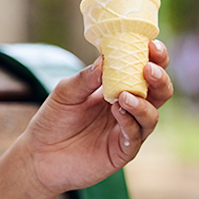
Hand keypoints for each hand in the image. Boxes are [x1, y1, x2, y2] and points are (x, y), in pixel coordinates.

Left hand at [21, 40, 173, 195]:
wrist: (39, 153)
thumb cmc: (54, 119)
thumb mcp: (66, 92)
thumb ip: (86, 77)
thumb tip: (105, 57)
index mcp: (119, 88)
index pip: (145, 70)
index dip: (154, 58)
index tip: (151, 45)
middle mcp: (130, 109)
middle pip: (159, 93)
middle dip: (159, 78)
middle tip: (148, 69)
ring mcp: (127, 131)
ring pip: (151, 116)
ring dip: (143, 103)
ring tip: (124, 95)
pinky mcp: (121, 152)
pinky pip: (135, 137)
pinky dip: (130, 123)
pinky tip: (118, 111)